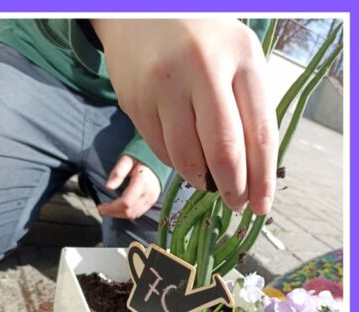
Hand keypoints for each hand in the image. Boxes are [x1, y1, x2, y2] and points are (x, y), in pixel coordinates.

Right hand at [92, 18, 276, 214]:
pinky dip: (176, 162)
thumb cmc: (200, 41)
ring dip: (200, 179)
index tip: (261, 205)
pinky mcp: (136, 101)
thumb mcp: (235, 59)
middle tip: (235, 203)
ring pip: (187, 157)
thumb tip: (253, 173)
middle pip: (222, 150)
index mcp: (239, 55)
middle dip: (232, 187)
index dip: (261, 177)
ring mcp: (164, 85)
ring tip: (208, 181)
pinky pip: (161, 150)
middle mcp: (202, 67)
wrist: (141, 13)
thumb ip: (246, 107)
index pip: (258, 131)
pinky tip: (183, 154)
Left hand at [97, 157, 160, 220]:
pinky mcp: (152, 201)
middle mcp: (149, 193)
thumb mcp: (127, 160)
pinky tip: (119, 208)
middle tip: (102, 209)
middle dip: (113, 213)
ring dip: (119, 214)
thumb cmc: (140, 157)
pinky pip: (138, 213)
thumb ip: (118, 172)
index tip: (101, 206)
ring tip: (109, 209)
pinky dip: (127, 213)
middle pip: (129, 211)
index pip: (126, 203)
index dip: (112, 208)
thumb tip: (108, 187)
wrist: (157, 157)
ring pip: (133, 215)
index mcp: (142, 182)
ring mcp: (152, 198)